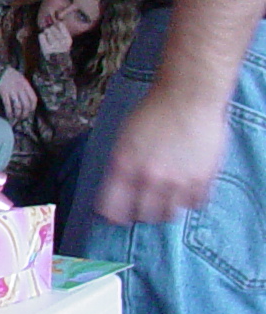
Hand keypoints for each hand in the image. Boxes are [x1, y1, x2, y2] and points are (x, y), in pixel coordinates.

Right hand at [0, 67, 37, 119]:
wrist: (2, 71)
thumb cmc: (14, 76)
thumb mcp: (23, 80)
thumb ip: (27, 90)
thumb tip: (29, 102)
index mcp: (26, 86)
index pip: (33, 99)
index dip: (33, 107)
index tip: (30, 111)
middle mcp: (21, 89)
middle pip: (26, 104)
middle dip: (25, 113)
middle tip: (23, 117)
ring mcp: (12, 91)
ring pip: (18, 106)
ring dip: (18, 114)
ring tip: (17, 118)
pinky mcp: (4, 93)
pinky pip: (8, 105)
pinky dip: (9, 112)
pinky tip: (9, 116)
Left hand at [38, 20, 73, 56]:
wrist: (56, 61)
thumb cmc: (59, 48)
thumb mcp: (64, 40)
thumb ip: (61, 30)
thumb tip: (56, 20)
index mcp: (68, 39)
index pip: (61, 25)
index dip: (56, 24)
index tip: (55, 27)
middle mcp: (62, 42)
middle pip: (52, 27)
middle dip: (50, 29)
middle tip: (50, 34)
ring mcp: (54, 46)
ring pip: (47, 31)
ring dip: (46, 33)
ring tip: (48, 38)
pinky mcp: (46, 48)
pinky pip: (41, 36)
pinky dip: (41, 36)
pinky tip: (44, 40)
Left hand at [97, 87, 228, 224]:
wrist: (187, 96)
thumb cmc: (153, 112)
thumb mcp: (123, 138)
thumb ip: (120, 166)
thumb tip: (117, 189)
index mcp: (123, 167)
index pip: (112, 210)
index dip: (112, 215)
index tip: (115, 216)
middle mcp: (149, 178)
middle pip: (142, 216)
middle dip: (140, 213)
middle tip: (142, 206)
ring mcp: (177, 181)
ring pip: (168, 215)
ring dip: (164, 209)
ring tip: (164, 198)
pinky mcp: (202, 179)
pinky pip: (194, 204)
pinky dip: (188, 200)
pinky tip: (185, 188)